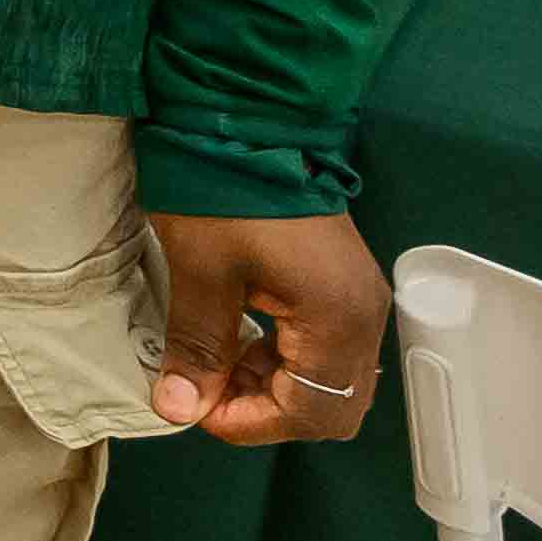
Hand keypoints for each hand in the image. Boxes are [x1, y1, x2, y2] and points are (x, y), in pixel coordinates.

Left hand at [145, 207, 389, 444]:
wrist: (246, 118)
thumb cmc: (224, 191)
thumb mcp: (201, 272)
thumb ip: (197, 347)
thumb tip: (177, 408)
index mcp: (339, 318)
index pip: (312, 411)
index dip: (251, 422)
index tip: (197, 407)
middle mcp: (364, 316)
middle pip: (332, 405)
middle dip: (268, 410)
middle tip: (207, 390)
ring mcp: (358, 298)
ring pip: (330, 379)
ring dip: (274, 385)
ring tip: (214, 363)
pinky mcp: (342, 284)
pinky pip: (324, 346)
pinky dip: (283, 358)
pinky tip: (237, 339)